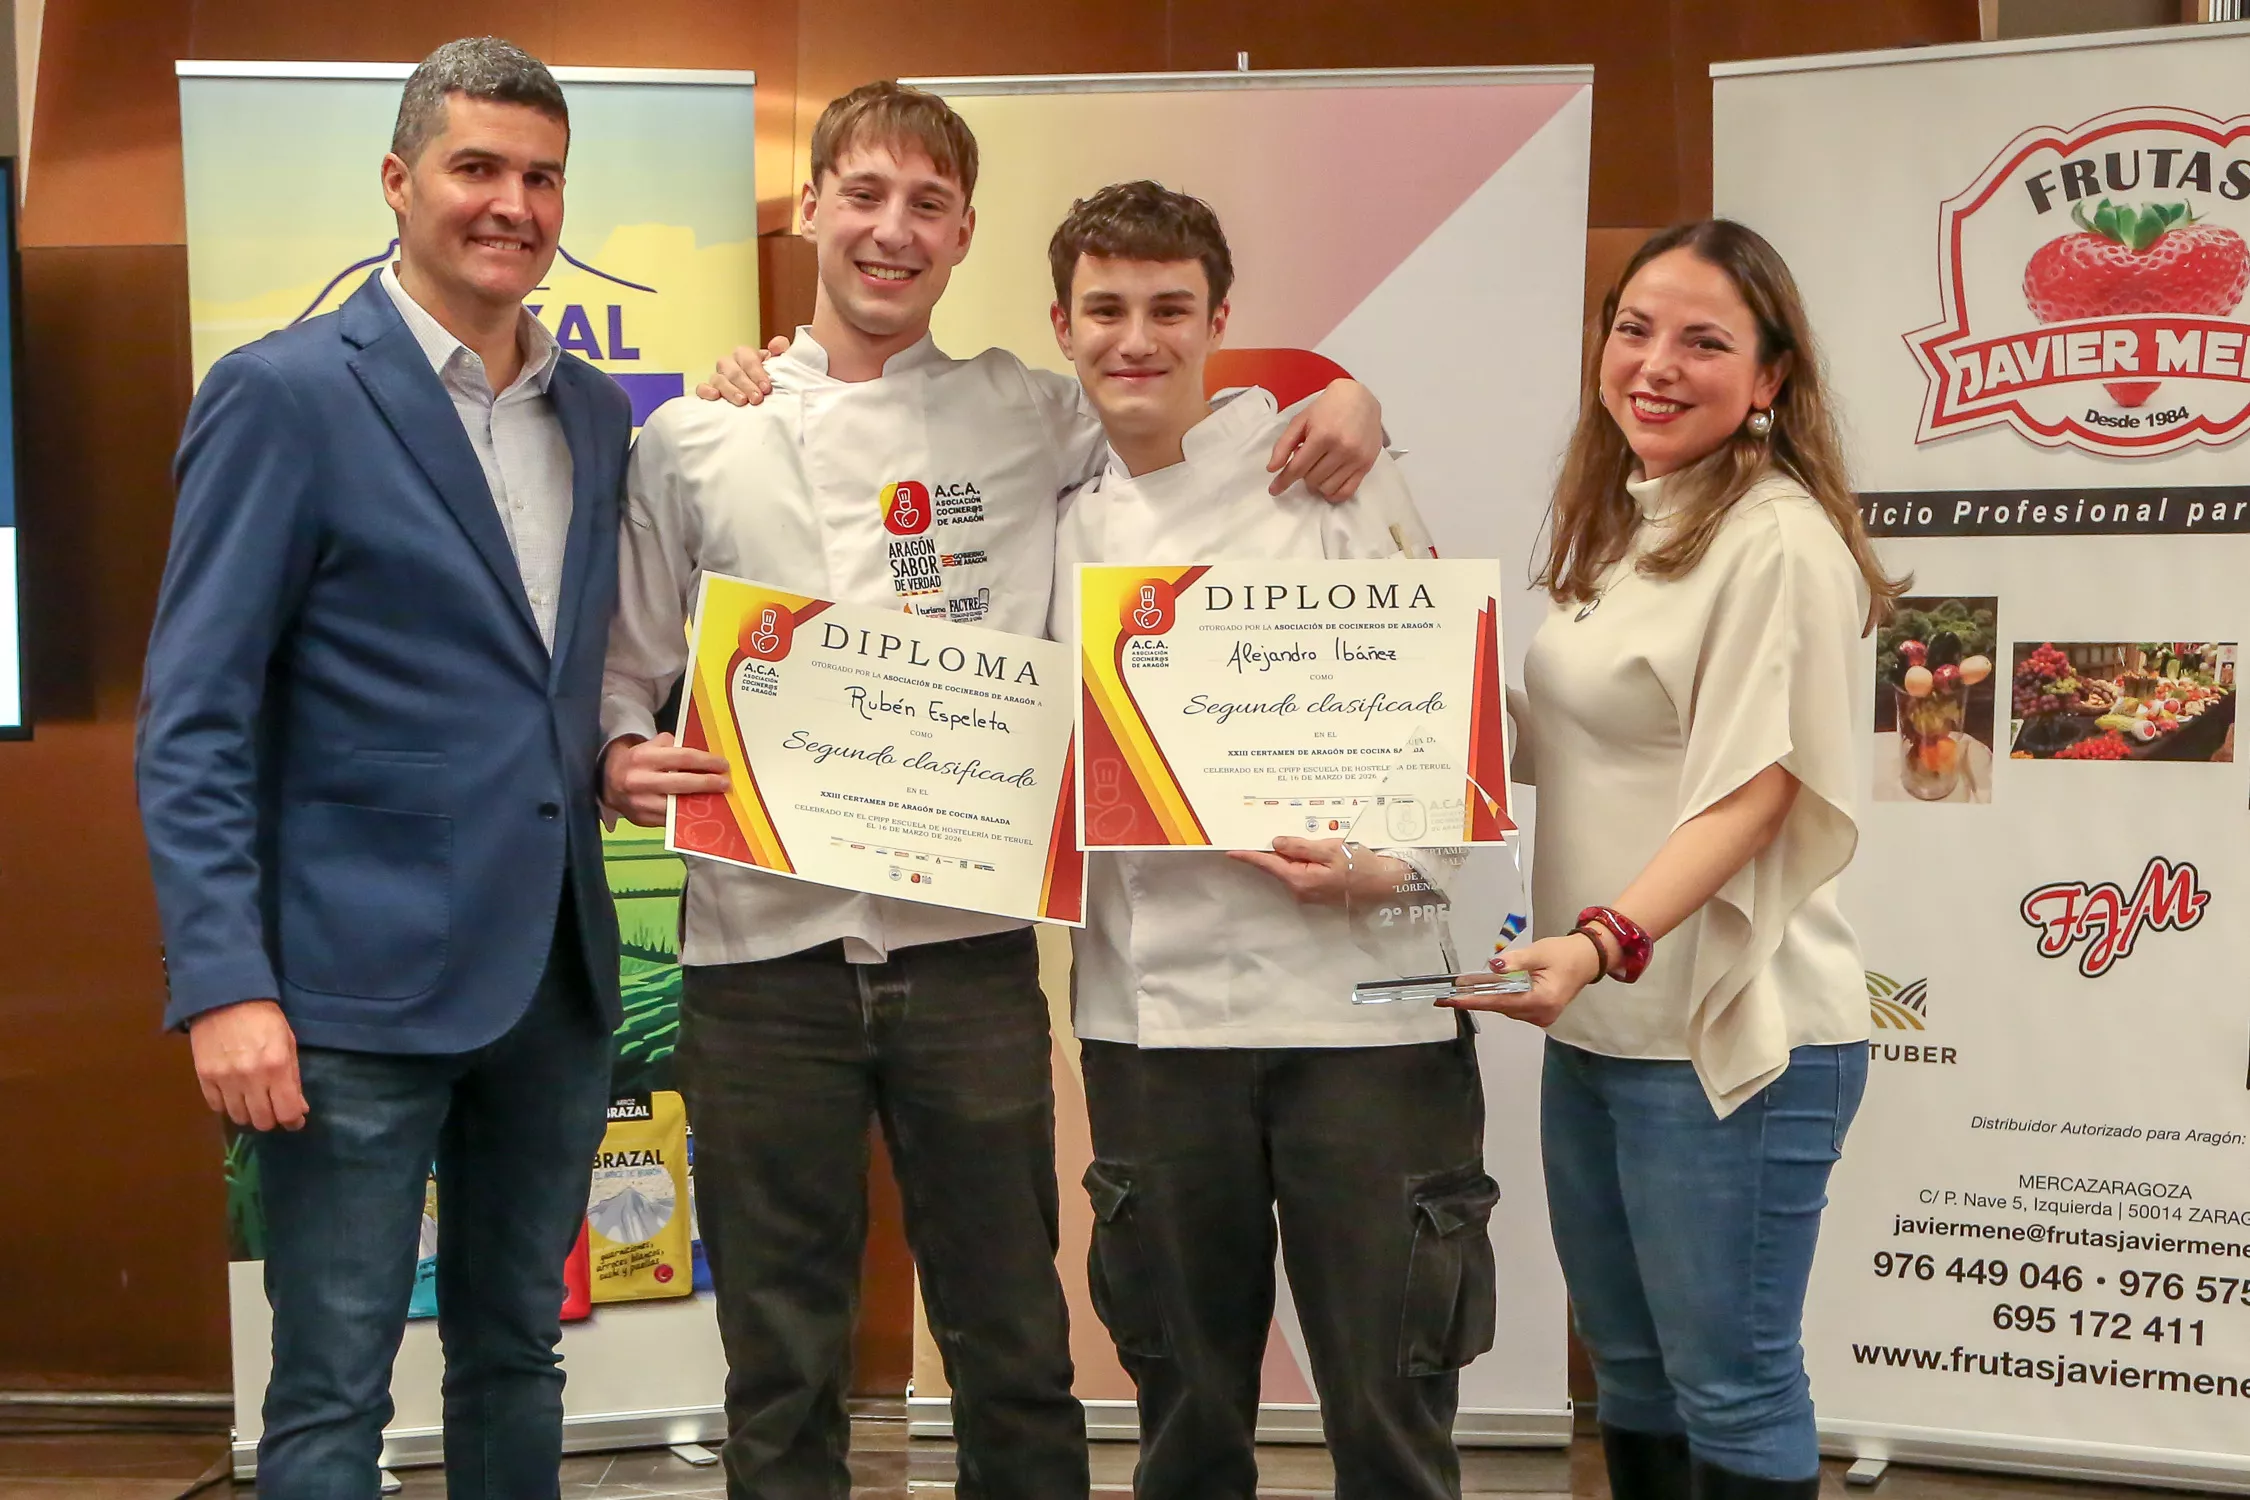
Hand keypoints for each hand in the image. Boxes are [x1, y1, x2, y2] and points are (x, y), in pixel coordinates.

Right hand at [189, 999, 306, 1131]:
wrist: (225, 999)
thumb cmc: (264, 1019)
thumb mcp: (287, 1043)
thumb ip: (294, 1078)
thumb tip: (300, 1109)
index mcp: (277, 1067)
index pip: (287, 1112)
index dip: (293, 1121)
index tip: (294, 1120)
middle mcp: (250, 1078)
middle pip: (262, 1121)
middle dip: (272, 1119)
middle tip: (273, 1108)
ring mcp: (225, 1079)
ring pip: (238, 1118)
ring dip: (249, 1114)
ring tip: (253, 1101)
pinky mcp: (204, 1077)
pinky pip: (216, 1107)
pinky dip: (227, 1106)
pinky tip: (234, 1094)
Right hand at [603, 732, 729, 825]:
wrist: (606, 782)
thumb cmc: (637, 761)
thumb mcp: (650, 746)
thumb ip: (673, 747)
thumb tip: (703, 757)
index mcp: (643, 757)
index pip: (682, 758)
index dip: (706, 761)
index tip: (723, 765)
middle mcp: (639, 781)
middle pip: (681, 783)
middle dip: (707, 783)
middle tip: (725, 783)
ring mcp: (640, 803)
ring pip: (676, 805)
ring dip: (700, 803)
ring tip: (717, 798)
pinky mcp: (641, 820)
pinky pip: (670, 820)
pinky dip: (687, 815)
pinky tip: (700, 810)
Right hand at [695, 335, 789, 404]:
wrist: (763, 397)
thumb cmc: (771, 379)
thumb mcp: (780, 364)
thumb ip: (782, 350)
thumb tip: (776, 345)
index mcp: (745, 355)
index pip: (747, 358)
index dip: (757, 372)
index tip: (766, 387)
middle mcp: (729, 364)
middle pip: (733, 370)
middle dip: (746, 385)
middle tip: (757, 398)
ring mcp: (718, 377)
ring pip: (718, 379)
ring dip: (730, 390)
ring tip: (742, 402)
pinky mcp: (708, 391)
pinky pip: (701, 388)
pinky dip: (706, 391)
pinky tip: (715, 396)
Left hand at [1227, 837, 1407, 907]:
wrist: (1387, 883)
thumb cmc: (1361, 865)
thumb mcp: (1331, 849)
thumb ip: (1301, 846)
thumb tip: (1275, 843)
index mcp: (1300, 880)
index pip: (1268, 864)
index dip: (1249, 856)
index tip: (1230, 850)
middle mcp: (1301, 890)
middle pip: (1278, 866)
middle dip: (1270, 849)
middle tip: (1258, 830)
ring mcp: (1309, 893)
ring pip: (1290, 869)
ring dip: (1287, 853)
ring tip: (1285, 834)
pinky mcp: (1318, 891)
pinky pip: (1301, 872)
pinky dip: (1300, 859)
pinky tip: (1305, 847)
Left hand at [1267, 378, 1382, 499]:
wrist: (1360, 399)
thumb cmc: (1327, 408)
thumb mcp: (1301, 420)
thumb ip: (1284, 444)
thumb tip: (1272, 469)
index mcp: (1323, 435)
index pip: (1298, 468)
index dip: (1283, 481)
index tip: (1274, 490)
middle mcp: (1342, 449)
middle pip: (1312, 479)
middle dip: (1303, 474)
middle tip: (1306, 460)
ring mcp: (1356, 458)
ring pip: (1327, 488)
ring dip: (1317, 483)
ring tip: (1318, 467)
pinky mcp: (1367, 465)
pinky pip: (1347, 492)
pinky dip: (1333, 494)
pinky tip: (1328, 485)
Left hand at [1436, 933, 1603, 1027]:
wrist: (1587, 959)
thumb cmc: (1564, 954)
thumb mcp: (1538, 952)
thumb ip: (1515, 961)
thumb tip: (1493, 966)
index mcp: (1542, 1000)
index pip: (1500, 1002)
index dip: (1473, 1000)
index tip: (1450, 1000)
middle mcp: (1541, 1015)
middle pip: (1501, 1006)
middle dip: (1477, 996)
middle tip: (1453, 988)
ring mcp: (1542, 1018)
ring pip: (1505, 1008)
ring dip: (1488, 996)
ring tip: (1467, 986)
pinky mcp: (1540, 1014)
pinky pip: (1513, 1007)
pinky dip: (1500, 997)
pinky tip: (1488, 988)